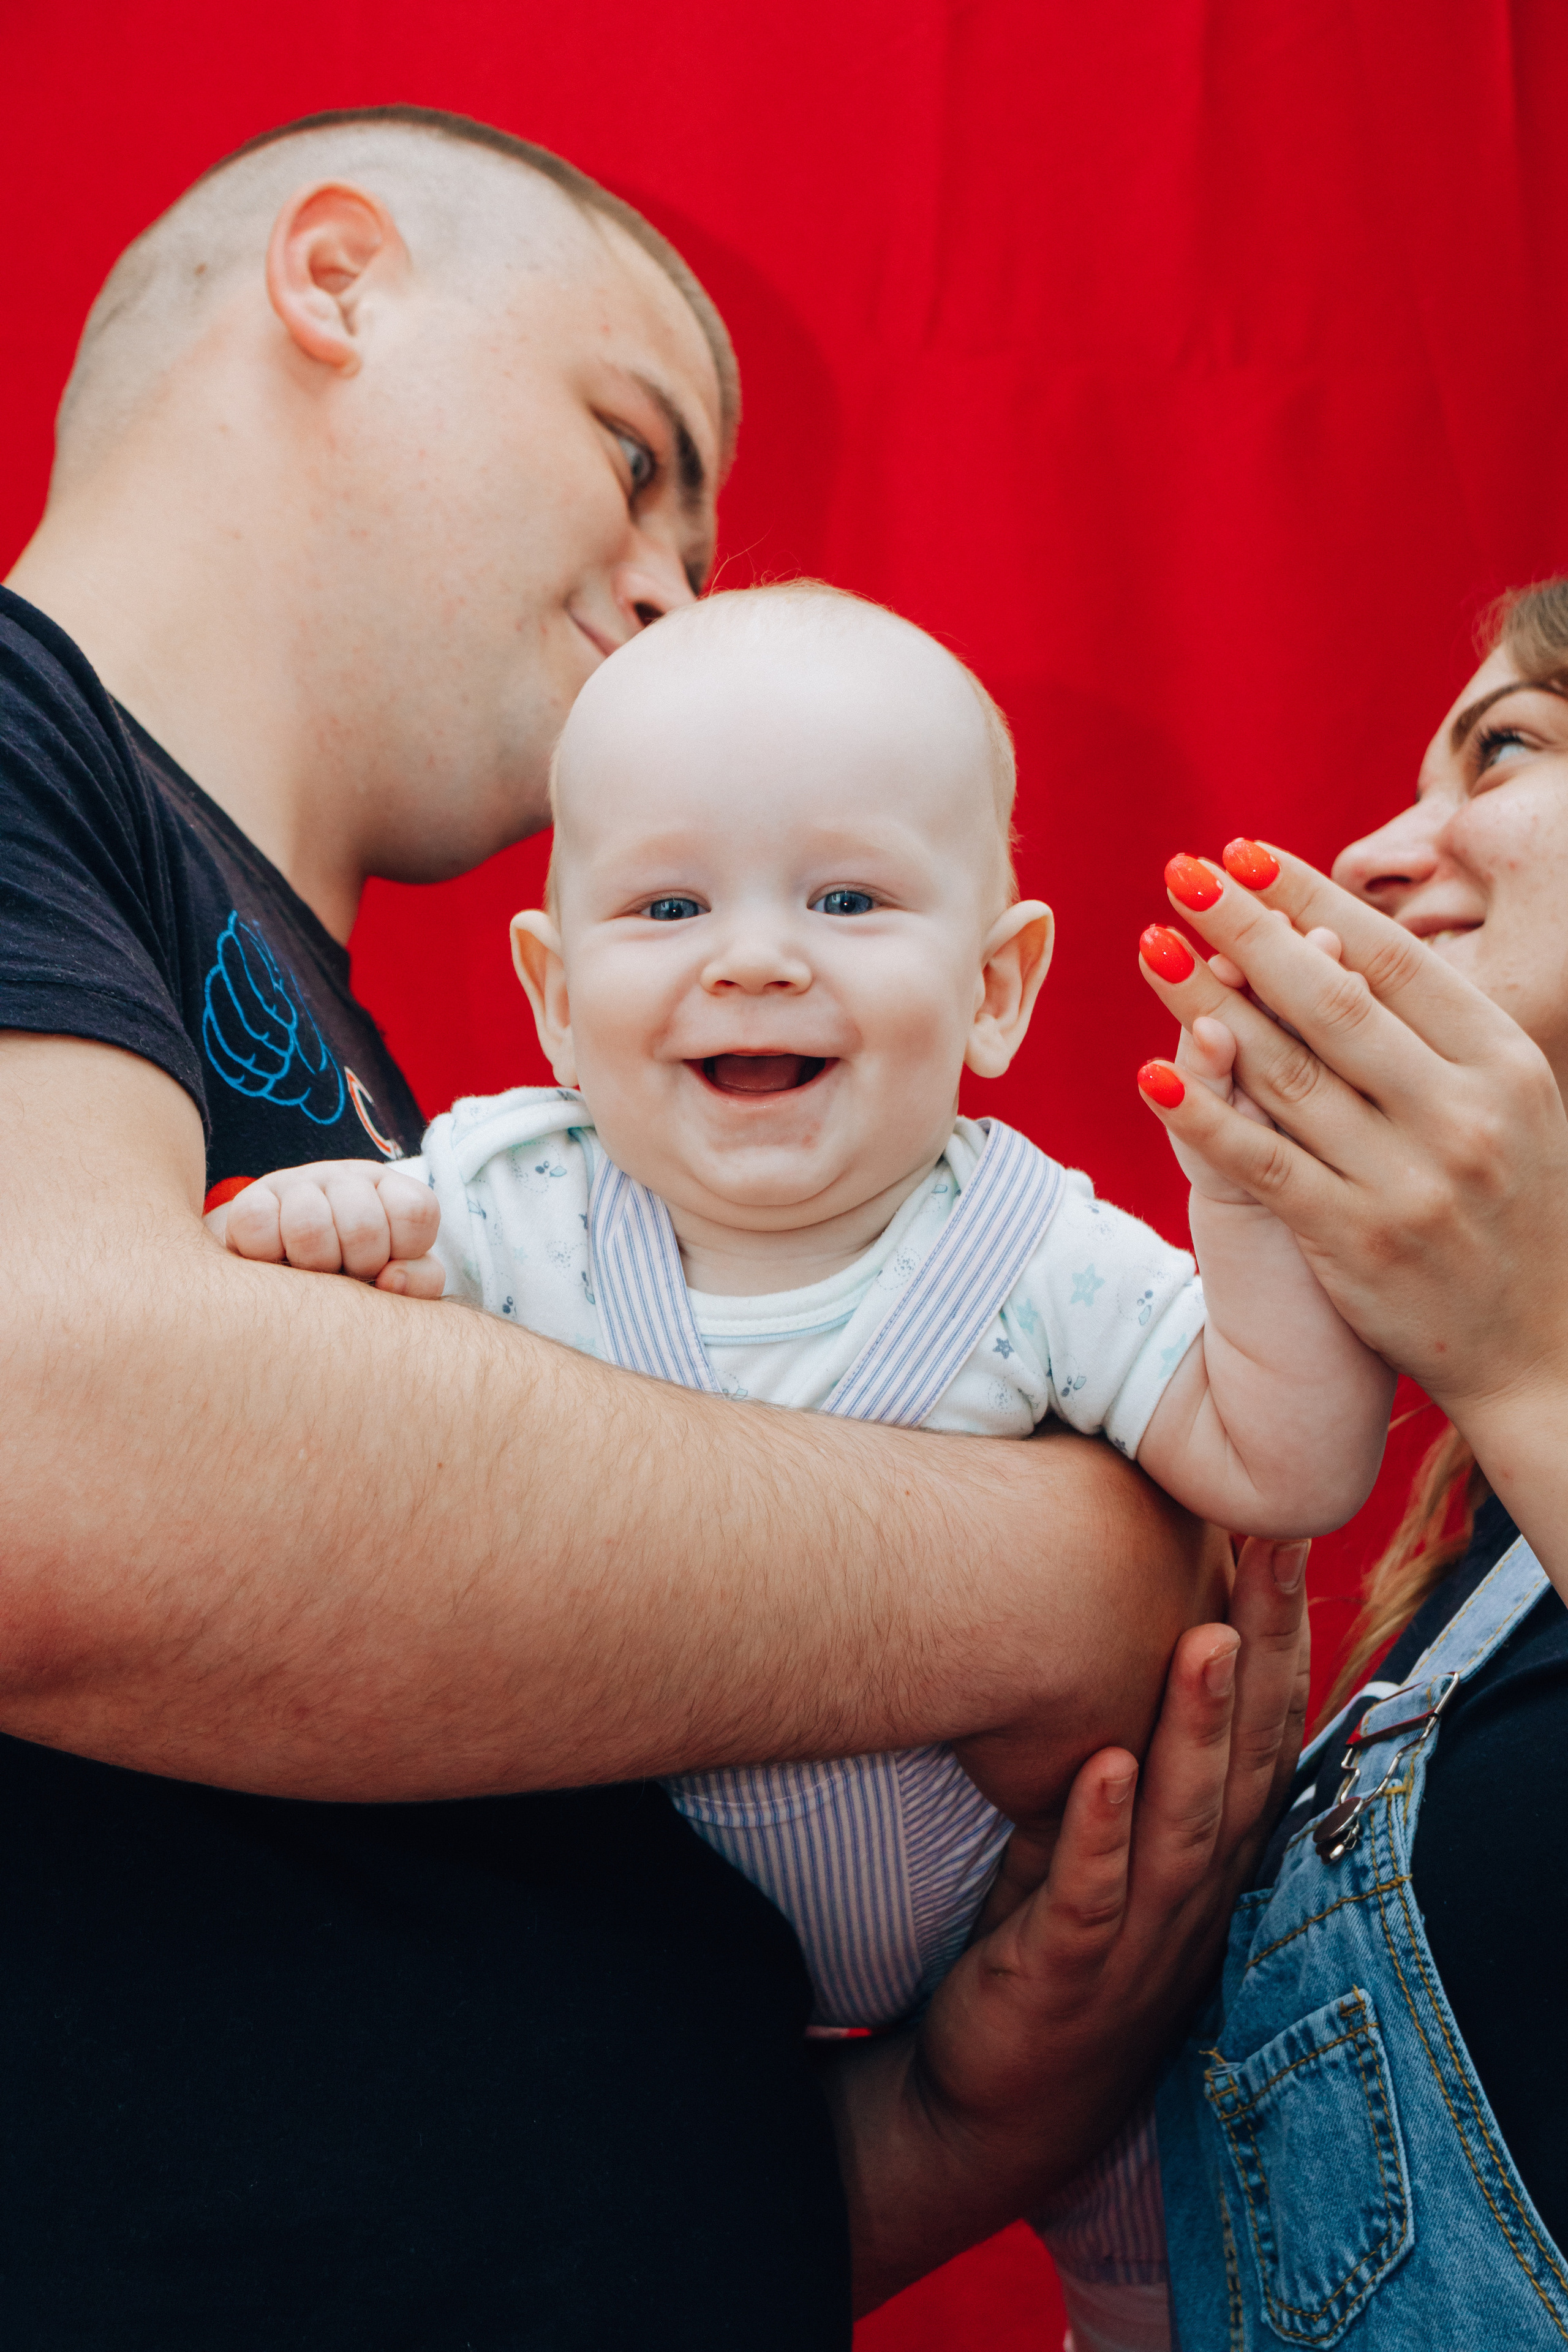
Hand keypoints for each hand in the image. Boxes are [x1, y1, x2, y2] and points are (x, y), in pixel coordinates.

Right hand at [207, 1160, 444, 1295]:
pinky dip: (265, 1254)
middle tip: (344, 1275)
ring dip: (310, 1266)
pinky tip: (274, 1261)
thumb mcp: (396, 1284)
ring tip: (309, 1272)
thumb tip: (392, 1279)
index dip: (404, 1250)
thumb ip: (419, 1281)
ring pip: (309, 1225)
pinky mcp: (250, 1198)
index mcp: (392, 1193)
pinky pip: (257, 1222)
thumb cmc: (352, 1282)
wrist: (280, 1281)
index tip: (387, 1266)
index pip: (416, 1210)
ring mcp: (298, 1183)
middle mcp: (348, 1179)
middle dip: (356, 1265)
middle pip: (363, 1225)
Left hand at [831, 1534, 1309, 2312]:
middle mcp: (1192, 1890)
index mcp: (1209, 1851)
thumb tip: (1134, 1624)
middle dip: (1257, 1650)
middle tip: (1265, 1545)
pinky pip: (1088, 1897)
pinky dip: (1100, 1833)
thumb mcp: (1108, 1842)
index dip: (1278, 1636)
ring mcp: (1137, 1937)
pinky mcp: (1066, 1977)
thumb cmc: (1057, 1946)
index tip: (1279, 1533)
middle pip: (1241, 1757)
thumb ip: (1131, 1752)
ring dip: (1195, 1728)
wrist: (999, 2104)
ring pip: (1182, 1823)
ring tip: (1203, 1639)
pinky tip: (1104, 1768)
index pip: (1262, 1729)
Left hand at [1134, 845, 1567, 1428]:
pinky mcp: (1355, 1242)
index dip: (1314, 898)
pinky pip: (1263, 1163)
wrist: (1547, 1350)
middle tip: (1179, 872)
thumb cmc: (1518, 1211)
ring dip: (1207, 1004)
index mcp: (1505, 1063)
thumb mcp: (1513, 1105)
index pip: (1396, 957)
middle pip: (1333, 999)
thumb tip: (1339, 941)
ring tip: (1151, 949)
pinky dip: (1205, 1116)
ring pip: (1287, 1073)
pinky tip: (1153, 1072)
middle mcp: (1461, 1113)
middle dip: (1247, 928)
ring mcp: (1408, 1180)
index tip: (1243, 853)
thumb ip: (1441, 1032)